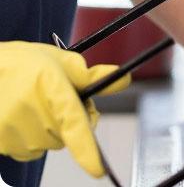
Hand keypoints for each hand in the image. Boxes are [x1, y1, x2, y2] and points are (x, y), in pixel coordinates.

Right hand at [0, 41, 130, 176]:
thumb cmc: (24, 63)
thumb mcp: (60, 62)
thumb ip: (92, 76)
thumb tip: (123, 79)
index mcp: (52, 91)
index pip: (74, 126)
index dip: (87, 151)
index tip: (98, 169)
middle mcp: (33, 115)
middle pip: (67, 134)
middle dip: (69, 120)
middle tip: (56, 100)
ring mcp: (15, 132)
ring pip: (49, 143)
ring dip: (49, 129)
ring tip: (34, 104)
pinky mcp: (2, 143)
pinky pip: (29, 150)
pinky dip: (31, 137)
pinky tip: (22, 116)